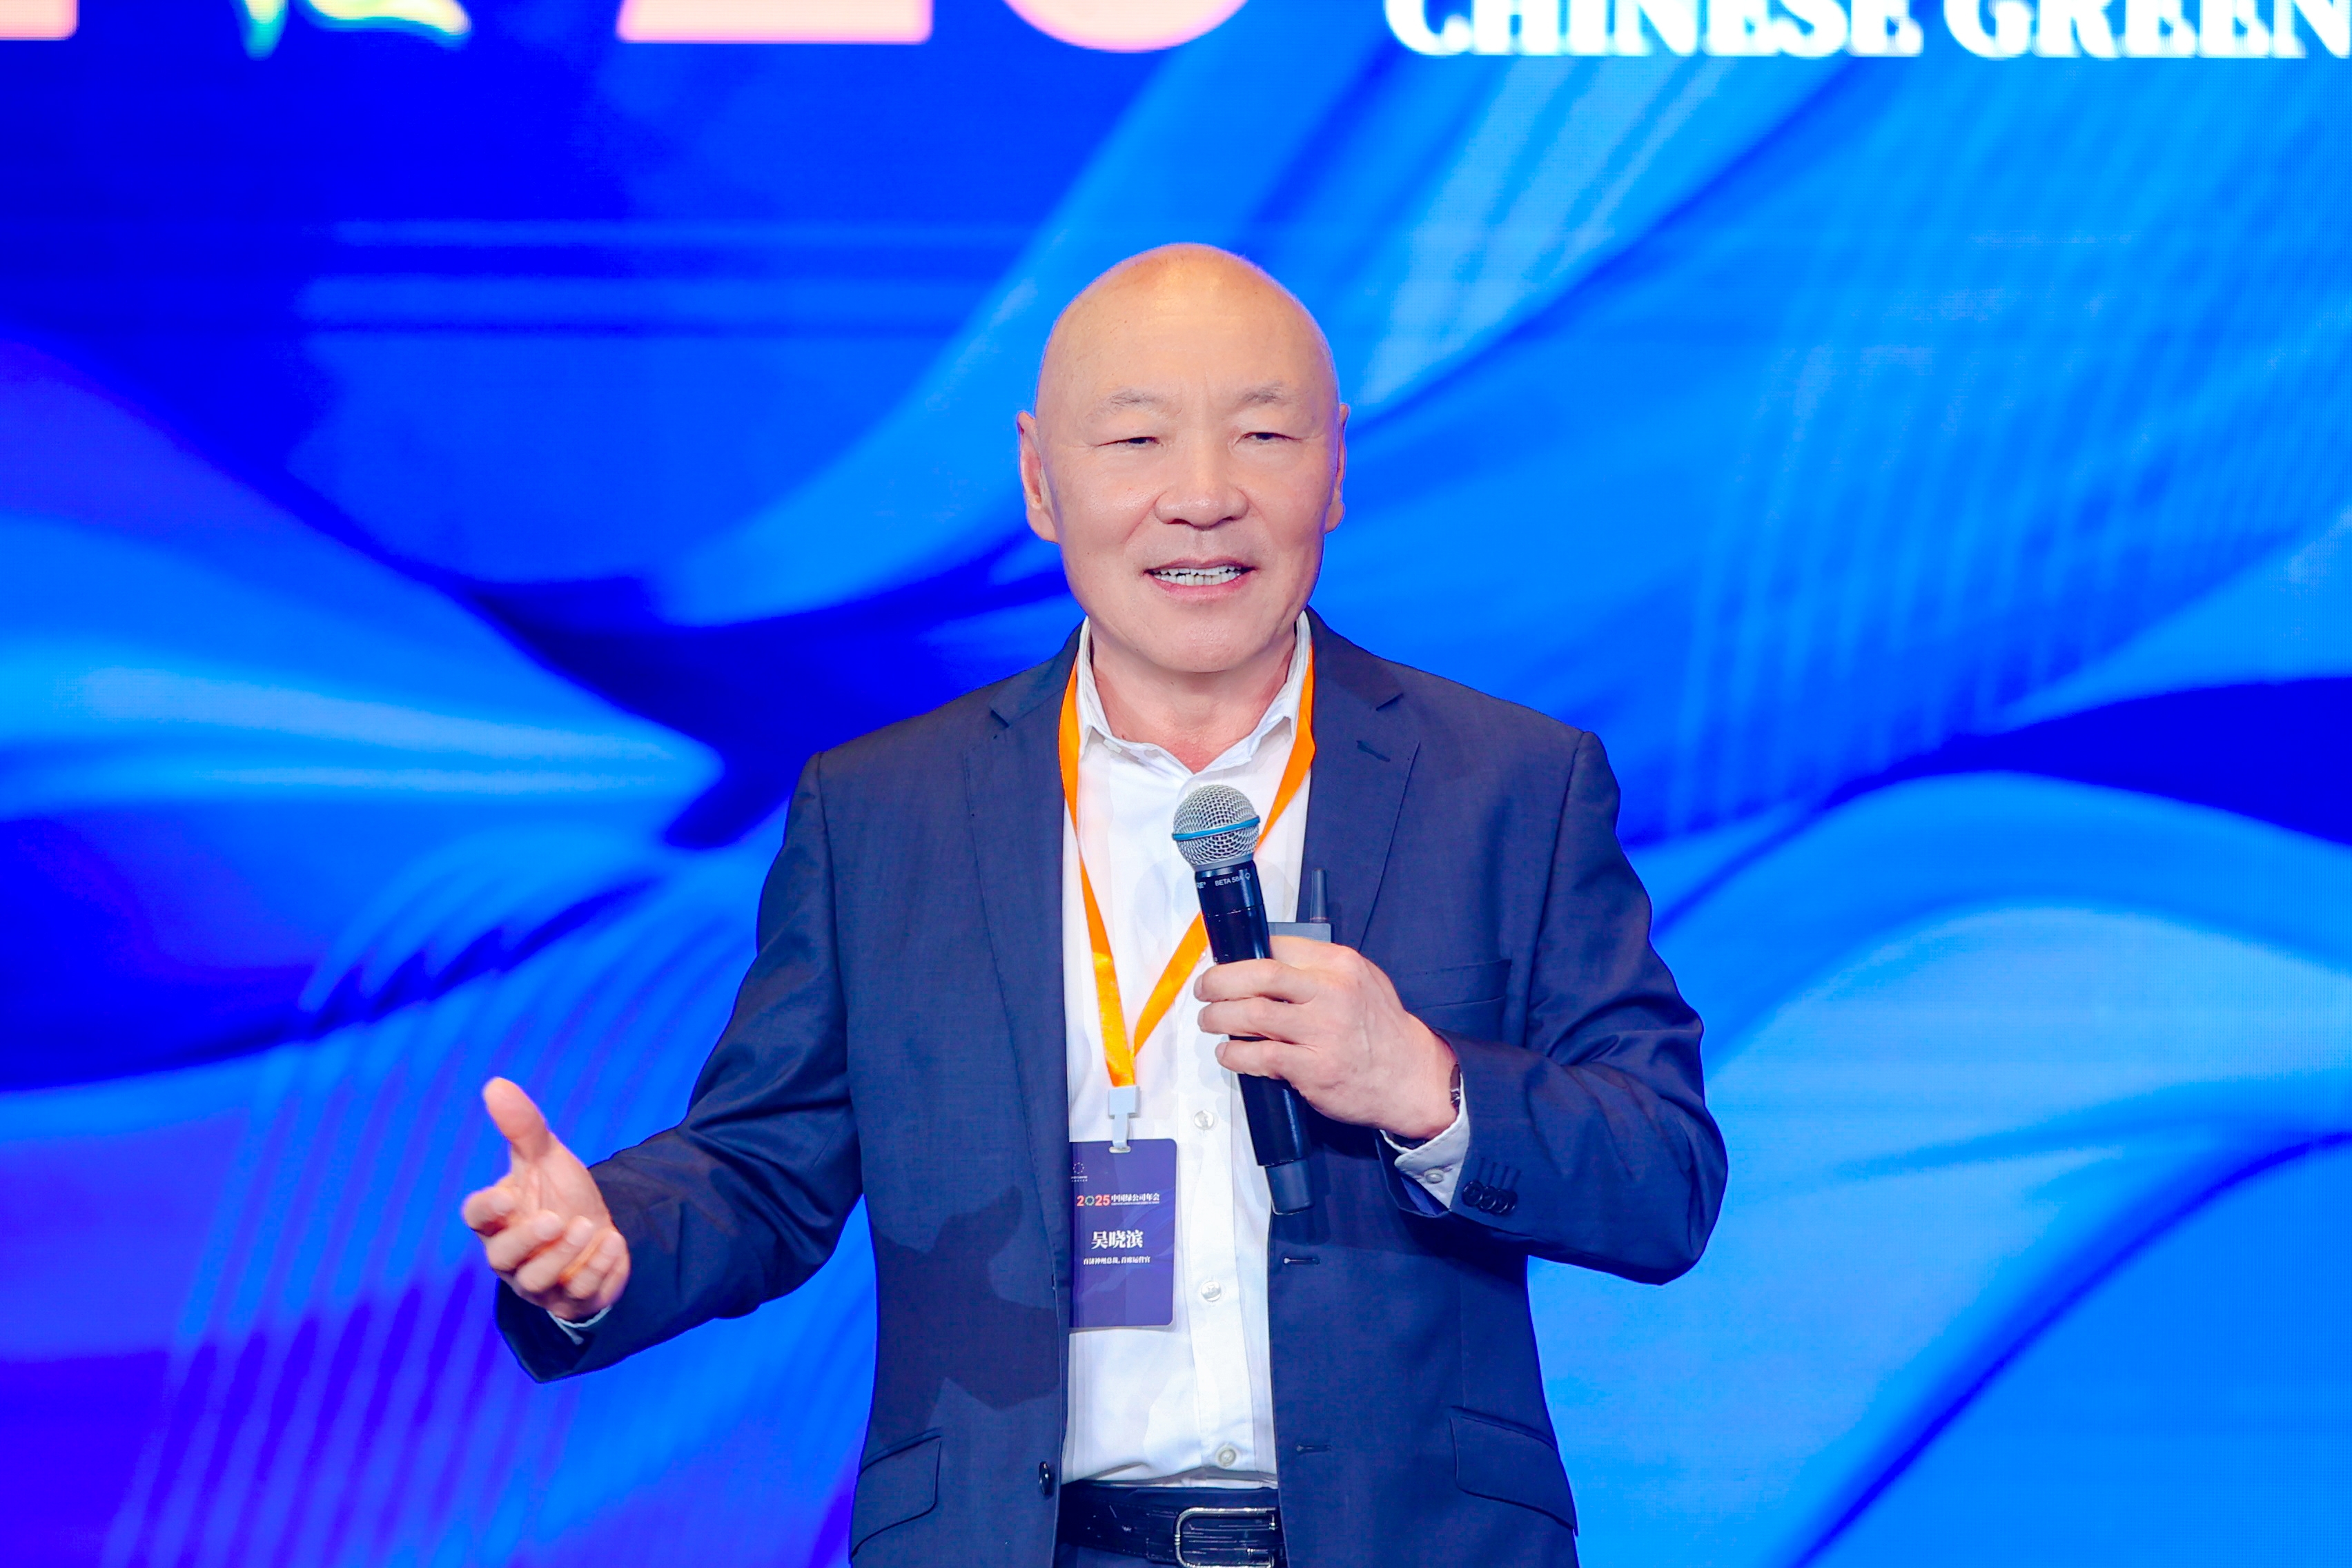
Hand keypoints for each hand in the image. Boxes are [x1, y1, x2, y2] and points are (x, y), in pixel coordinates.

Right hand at [459, 1078, 629, 1322]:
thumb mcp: (547, 1157)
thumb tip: (495, 1084)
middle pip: (501, 1257)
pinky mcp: (568, 1299)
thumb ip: (522, 1127)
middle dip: (527, 1240)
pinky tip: (613, 1242)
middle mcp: (510, 1255)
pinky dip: (596, 1269)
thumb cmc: (560, 1193)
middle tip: (554, 1219)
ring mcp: (538, 1282)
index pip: (476, 1218)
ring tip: (587, 1226)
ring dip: (563, 1255)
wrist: (601, 1229)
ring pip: (536, 1281)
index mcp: (498, 1218)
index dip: (487, 1211)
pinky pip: (576, 1294)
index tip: (508, 1197)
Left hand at [1195, 936, 1458, 1139]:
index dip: (1241, 954)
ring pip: (1252, 1015)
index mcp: (1340, 965)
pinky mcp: (1314, 1069)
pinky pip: (1260, 1056)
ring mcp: (1322, 1032)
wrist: (1411, 1077)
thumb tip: (1264, 960)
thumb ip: (1317, 968)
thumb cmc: (1381, 1030)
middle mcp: (1331, 993)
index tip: (1225, 964)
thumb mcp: (1361, 980)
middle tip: (1205, 989)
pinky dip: (1235, 1054)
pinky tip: (1230, 1053)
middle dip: (1219, 980)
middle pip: (1258, 975)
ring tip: (1210, 1021)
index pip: (1277, 945)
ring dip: (1219, 1017)